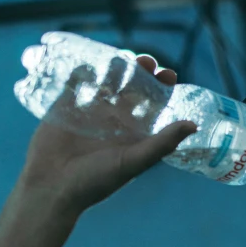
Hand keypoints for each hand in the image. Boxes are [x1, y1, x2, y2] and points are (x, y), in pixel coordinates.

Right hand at [16, 55, 195, 219]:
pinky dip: (84, 68)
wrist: (51, 188)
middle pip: (132, 86)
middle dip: (142, 70)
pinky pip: (76, 80)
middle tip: (146, 61)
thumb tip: (193, 125)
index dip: (162, 87)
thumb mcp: (132, 162)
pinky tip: (91, 63)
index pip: (153, 103)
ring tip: (123, 58)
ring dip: (116, 65)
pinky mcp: (65, 106)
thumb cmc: (94, 181)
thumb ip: (161, 143)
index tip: (168, 74)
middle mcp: (114, 120)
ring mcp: (89, 111)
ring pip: (107, 79)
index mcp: (133, 132)